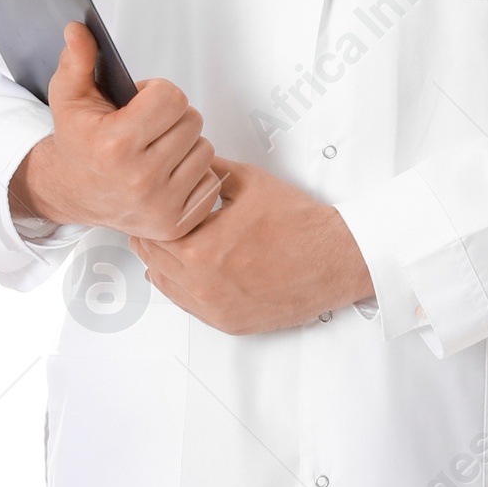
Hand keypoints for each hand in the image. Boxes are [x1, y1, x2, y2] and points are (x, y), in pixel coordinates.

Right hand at [8, 25, 220, 238]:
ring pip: (205, 150)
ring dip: (186, 145)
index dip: (157, 93)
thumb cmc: (78, 145)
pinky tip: (168, 174)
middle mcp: (140, 178)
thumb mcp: (69, 98)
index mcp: (116, 145)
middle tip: (149, 127)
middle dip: (173, 117)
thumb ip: (77, 60)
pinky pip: (212, 181)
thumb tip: (79, 29)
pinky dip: (195, 175)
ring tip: (158, 150)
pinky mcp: (177, 224)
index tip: (141, 103)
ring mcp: (160, 205)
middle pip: (192, 121)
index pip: (172, 97)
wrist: (73, 193)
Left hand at [133, 160, 373, 334]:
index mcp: (201, 249)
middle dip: (158, 237)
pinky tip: (197, 268)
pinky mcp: (229, 323)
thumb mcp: (247, 181)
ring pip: (165, 285)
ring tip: (183, 243)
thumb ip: (207, 172)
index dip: (154, 214)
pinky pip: (188, 306)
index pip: (152, 231)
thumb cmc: (299, 224)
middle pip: (154, 259)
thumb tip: (183, 162)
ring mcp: (215, 309)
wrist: (335, 258)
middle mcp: (203, 285)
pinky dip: (186, 286)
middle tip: (167, 222)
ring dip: (167, 263)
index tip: (157, 206)